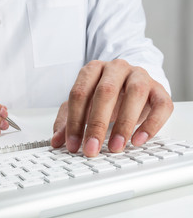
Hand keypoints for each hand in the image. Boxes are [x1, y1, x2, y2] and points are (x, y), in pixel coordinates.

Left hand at [51, 59, 173, 156]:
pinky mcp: (159, 89)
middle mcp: (116, 68)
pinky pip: (161, 105)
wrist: (131, 83)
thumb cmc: (104, 96)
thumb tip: (56, 141)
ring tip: (116, 147)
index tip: (73, 145)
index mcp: (93, 69)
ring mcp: (140, 76)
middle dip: (97, 124)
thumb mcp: (83, 106)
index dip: (74, 121)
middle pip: (105, 92)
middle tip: (92, 149)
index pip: (79, 94)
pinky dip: (151, 124)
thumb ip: (67, 121)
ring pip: (135, 94)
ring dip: (124, 124)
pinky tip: (138, 140)